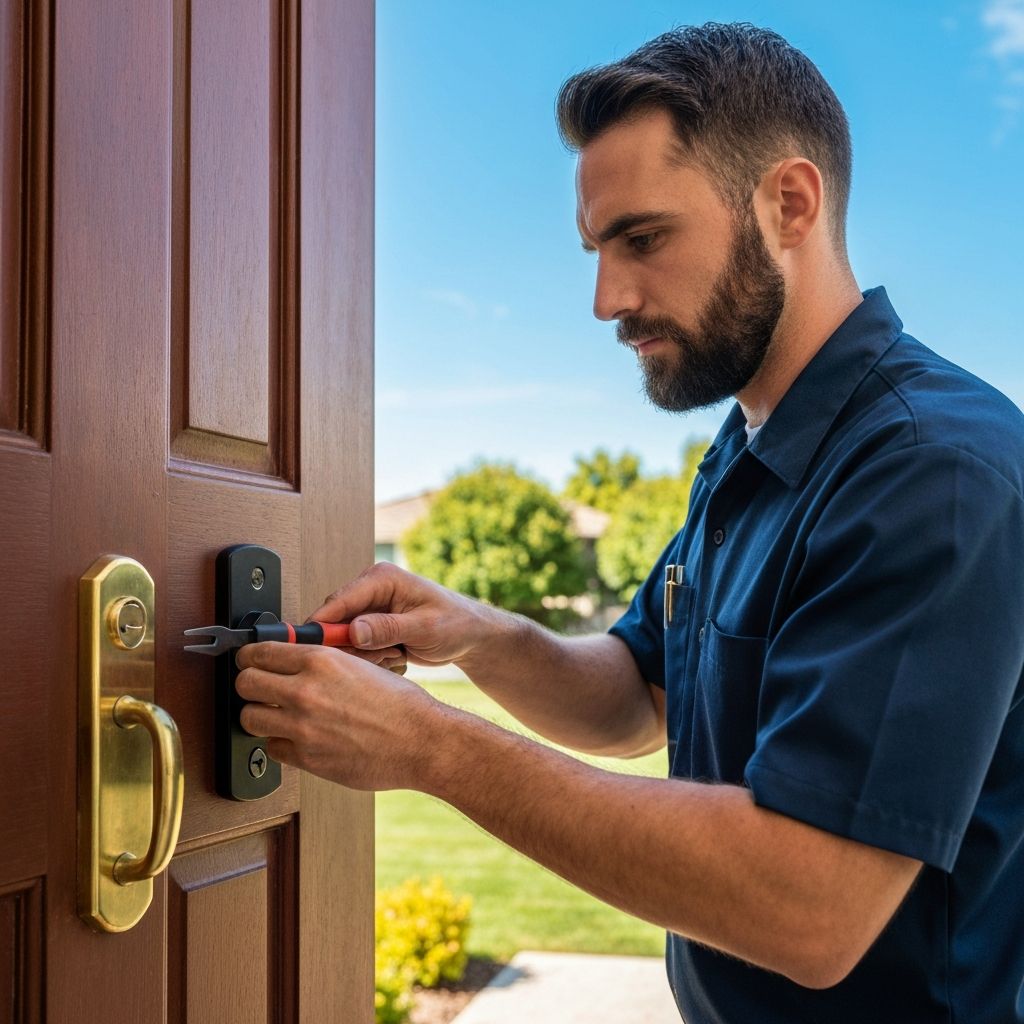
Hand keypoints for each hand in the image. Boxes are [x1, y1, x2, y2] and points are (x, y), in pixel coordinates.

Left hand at [235, 641, 446, 790]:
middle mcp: (306, 691)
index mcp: (319, 660)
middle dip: (249, 685)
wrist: (420, 740)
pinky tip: (296, 737)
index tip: (250, 662)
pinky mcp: (307, 758)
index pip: (259, 653)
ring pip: (249, 718)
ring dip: (258, 716)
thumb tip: (290, 660)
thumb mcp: (359, 664)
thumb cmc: (398, 704)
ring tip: (274, 715)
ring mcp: (303, 727)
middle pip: (245, 683)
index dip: (251, 657)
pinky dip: (279, 743)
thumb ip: (320, 662)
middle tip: (258, 689)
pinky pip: (271, 748)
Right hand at [308, 562, 501, 667]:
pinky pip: (356, 648)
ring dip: (368, 654)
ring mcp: (370, 610)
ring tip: (398, 654)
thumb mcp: (425, 628)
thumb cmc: (456, 623)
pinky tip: (397, 656)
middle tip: (386, 654)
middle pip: (336, 621)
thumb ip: (388, 628)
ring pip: (345, 639)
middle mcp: (371, 590)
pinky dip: (374, 658)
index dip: (322, 624)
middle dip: (355, 646)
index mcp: (382, 578)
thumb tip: (354, 630)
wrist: (471, 636)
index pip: (339, 599)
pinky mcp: (371, 627)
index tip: (310, 645)